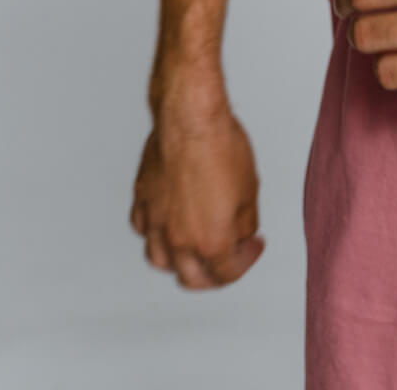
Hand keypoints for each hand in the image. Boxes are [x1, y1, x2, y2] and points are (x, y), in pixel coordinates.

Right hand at [130, 103, 265, 287]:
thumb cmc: (220, 146)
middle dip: (214, 276)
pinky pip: (145, 231)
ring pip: (161, 261)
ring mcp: (156, 222)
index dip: (246, 261)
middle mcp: (179, 239)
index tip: (253, 246)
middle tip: (228, 260)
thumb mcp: (250, 189)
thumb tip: (242, 234)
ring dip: (180, 263)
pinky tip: (168, 227)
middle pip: (193, 279)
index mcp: (211, 241)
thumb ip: (245, 222)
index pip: (227, 273)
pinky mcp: (142, 201)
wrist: (190, 118)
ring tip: (195, 251)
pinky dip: (156, 236)